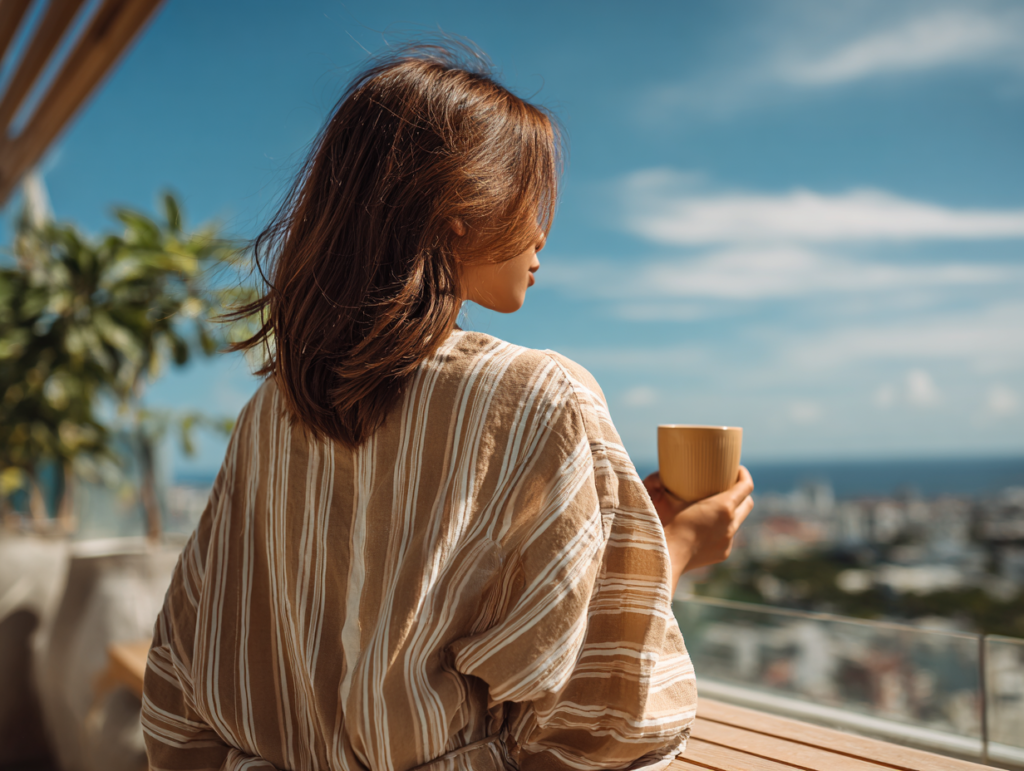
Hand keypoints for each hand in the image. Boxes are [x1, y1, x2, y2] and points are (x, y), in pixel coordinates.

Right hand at [643, 467, 753, 585]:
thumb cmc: (666, 524)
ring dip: (731, 513)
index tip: (736, 469)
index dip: (743, 474)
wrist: (667, 556)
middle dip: (742, 493)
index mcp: (723, 506)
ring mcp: (728, 540)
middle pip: (748, 503)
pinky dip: (721, 529)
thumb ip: (664, 483)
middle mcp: (731, 523)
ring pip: (738, 521)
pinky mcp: (723, 552)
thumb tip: (659, 476)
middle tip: (727, 487)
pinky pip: (727, 537)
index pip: (746, 486)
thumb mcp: (667, 498)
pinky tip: (707, 529)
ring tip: (715, 509)